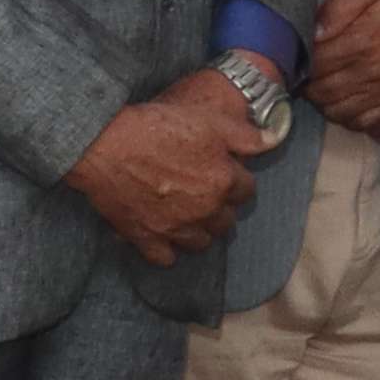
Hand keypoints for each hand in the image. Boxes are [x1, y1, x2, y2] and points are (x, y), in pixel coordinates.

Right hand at [64, 69, 265, 260]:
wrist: (106, 144)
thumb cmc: (158, 127)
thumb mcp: (210, 121)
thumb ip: (246, 135)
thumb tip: (274, 140)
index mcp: (224, 181)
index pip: (247, 191)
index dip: (237, 182)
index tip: (226, 175)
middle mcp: (205, 209)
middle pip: (226, 221)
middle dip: (221, 209)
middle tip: (207, 196)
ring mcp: (175, 227)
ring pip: (201, 243)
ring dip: (199, 232)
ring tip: (189, 217)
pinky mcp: (145, 238)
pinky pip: (166, 257)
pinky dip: (167, 250)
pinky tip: (163, 236)